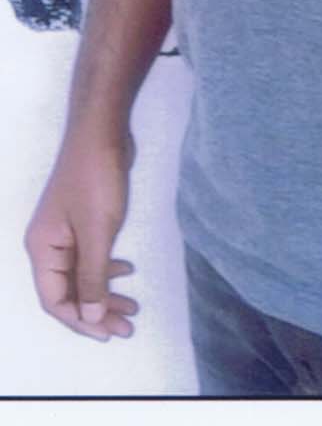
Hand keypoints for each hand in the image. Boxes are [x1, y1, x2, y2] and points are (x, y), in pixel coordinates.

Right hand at [24, 131, 138, 340]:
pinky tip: (128, 269)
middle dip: (98, 311)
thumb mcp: (97, 233)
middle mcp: (49, 244)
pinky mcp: (83, 219)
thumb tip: (90, 318)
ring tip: (134, 308)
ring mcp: (66, 231)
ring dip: (106, 292)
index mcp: (43, 250)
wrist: (102, 132)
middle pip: (70, 290)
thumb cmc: (96, 181)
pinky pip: (92, 255)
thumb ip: (93, 278)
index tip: (108, 333)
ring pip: (83, 274)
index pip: (55, 300)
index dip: (80, 321)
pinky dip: (108, 267)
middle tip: (128, 327)